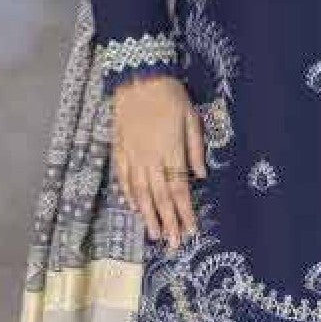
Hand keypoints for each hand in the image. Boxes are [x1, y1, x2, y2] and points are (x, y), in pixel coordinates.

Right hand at [110, 73, 207, 246]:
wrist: (138, 76)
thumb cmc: (170, 95)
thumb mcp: (191, 118)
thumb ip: (195, 149)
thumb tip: (201, 175)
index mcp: (171, 152)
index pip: (179, 189)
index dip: (185, 212)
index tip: (190, 231)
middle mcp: (150, 159)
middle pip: (160, 197)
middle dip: (167, 222)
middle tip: (172, 244)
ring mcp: (132, 156)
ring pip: (140, 193)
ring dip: (148, 215)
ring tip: (154, 234)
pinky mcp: (119, 150)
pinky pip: (123, 178)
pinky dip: (128, 195)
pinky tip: (134, 208)